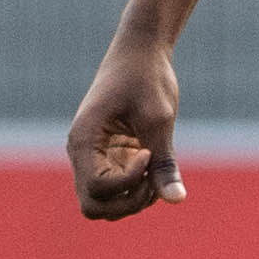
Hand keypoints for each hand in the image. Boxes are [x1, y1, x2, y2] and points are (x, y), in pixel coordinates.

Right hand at [69, 36, 188, 221]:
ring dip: (135, 199)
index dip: (127, 183)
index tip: (148, 152)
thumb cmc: (146, 77)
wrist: (141, 51)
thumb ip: (165, 162)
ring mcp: (95, 158)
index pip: (96, 189)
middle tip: (153, 178)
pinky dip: (139, 189)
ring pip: (106, 204)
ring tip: (158, 170)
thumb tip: (176, 201)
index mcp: (83, 139)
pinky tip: (156, 166)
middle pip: (93, 207)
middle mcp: (82, 154)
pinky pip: (119, 191)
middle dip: (127, 203)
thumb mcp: (159, 119)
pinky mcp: (111, 158)